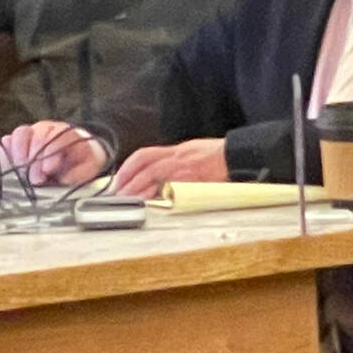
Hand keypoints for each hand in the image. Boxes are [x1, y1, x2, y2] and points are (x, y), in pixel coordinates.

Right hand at [0, 120, 108, 185]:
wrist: (76, 160)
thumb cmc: (80, 165)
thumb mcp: (85, 171)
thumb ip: (76, 174)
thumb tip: (64, 179)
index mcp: (68, 134)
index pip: (59, 137)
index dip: (51, 153)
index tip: (48, 170)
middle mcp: (49, 129)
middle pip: (39, 134)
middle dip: (35, 157)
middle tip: (34, 178)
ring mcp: (32, 133)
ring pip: (22, 133)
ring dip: (19, 152)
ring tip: (20, 169)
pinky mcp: (18, 142)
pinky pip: (9, 141)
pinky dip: (7, 151)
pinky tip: (8, 162)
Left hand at [113, 139, 228, 198]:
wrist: (236, 156)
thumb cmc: (215, 157)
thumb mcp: (191, 153)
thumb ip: (173, 161)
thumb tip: (157, 175)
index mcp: (175, 150)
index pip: (144, 155)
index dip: (128, 166)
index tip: (118, 178)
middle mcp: (176, 157)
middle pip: (145, 165)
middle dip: (127, 179)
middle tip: (117, 192)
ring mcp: (184, 168)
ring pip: (153, 174)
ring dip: (137, 187)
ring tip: (127, 198)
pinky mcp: (192, 181)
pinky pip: (170, 187)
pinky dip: (157, 194)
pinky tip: (148, 202)